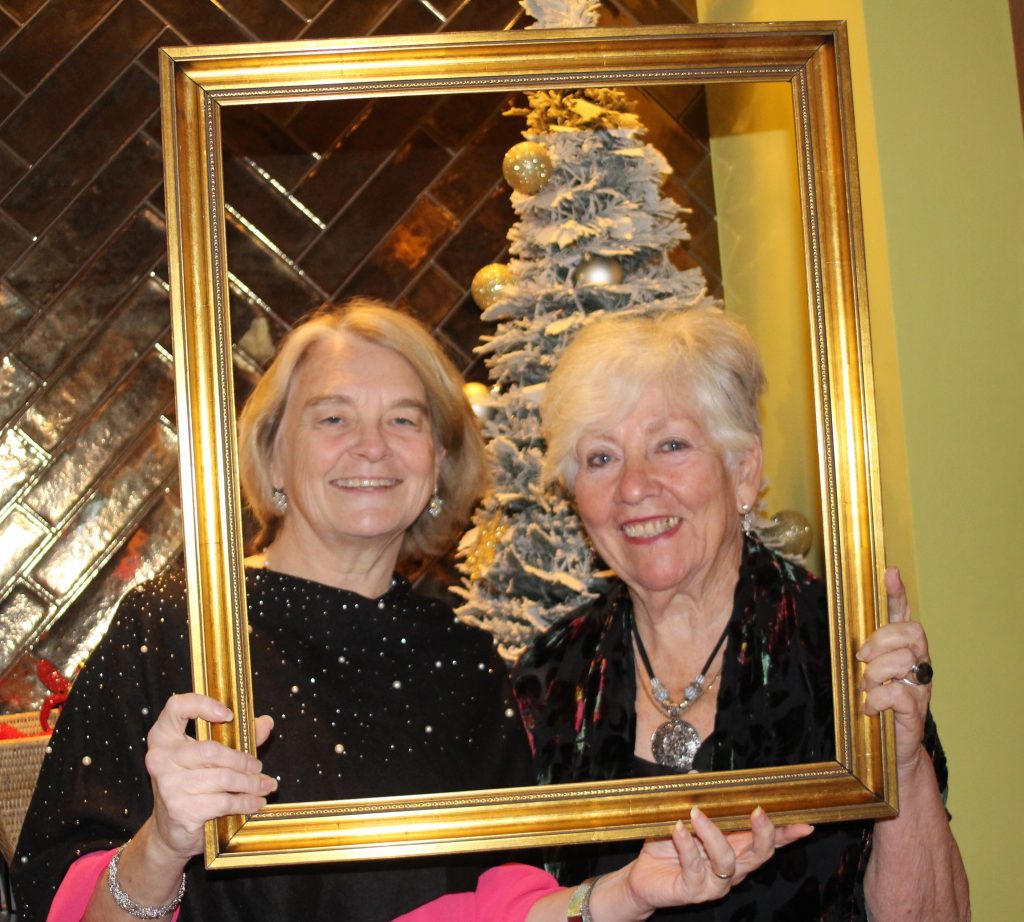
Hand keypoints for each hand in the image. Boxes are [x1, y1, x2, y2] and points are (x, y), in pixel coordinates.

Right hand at [144, 692, 276, 860]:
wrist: (171, 831)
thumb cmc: (192, 786)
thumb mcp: (210, 757)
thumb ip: (237, 738)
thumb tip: (266, 723)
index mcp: (163, 737)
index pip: (177, 707)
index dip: (203, 705)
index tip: (228, 715)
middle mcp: (160, 758)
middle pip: (212, 750)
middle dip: (243, 761)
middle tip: (259, 767)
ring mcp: (168, 785)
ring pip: (223, 777)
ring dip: (250, 783)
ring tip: (264, 786)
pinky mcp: (181, 809)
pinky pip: (224, 801)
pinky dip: (246, 802)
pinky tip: (256, 802)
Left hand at [613, 807, 812, 915]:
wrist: (643, 876)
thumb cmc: (668, 845)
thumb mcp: (684, 818)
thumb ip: (698, 800)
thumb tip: (698, 776)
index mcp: (735, 848)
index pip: (767, 841)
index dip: (787, 833)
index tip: (804, 822)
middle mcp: (732, 868)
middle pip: (759, 854)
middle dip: (764, 833)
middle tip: (757, 811)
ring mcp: (714, 882)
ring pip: (727, 860)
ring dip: (714, 834)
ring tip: (697, 814)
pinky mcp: (693, 891)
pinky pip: (695, 867)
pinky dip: (687, 846)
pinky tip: (678, 829)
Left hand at [857, 567, 930, 771]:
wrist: (889, 754)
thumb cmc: (873, 708)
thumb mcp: (862, 674)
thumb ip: (859, 653)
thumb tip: (840, 633)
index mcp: (901, 651)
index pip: (903, 615)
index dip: (897, 593)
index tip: (889, 572)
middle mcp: (917, 664)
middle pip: (912, 631)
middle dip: (882, 639)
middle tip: (861, 657)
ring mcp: (920, 687)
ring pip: (906, 660)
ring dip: (877, 672)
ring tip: (865, 687)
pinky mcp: (916, 712)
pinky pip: (900, 693)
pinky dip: (879, 698)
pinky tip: (868, 707)